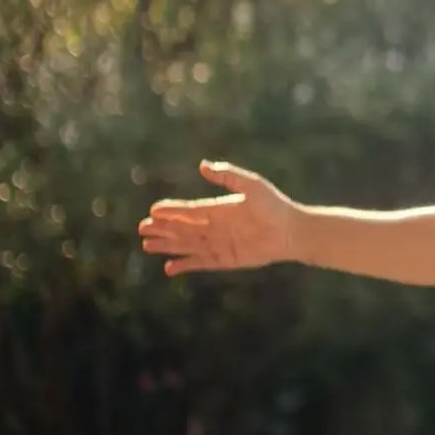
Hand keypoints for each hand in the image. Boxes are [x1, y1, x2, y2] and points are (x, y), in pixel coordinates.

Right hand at [139, 160, 301, 275]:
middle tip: (142, 228)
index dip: (171, 210)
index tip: (153, 210)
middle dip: (162, 229)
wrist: (291, 231)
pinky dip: (185, 266)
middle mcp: (215, 226)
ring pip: (187, 246)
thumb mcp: (252, 185)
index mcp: (218, 208)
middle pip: (183, 228)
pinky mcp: (226, 260)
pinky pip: (201, 263)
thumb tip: (202, 165)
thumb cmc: (274, 205)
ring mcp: (219, 244)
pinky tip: (169, 268)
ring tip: (147, 246)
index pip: (189, 209)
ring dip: (168, 246)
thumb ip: (227, 176)